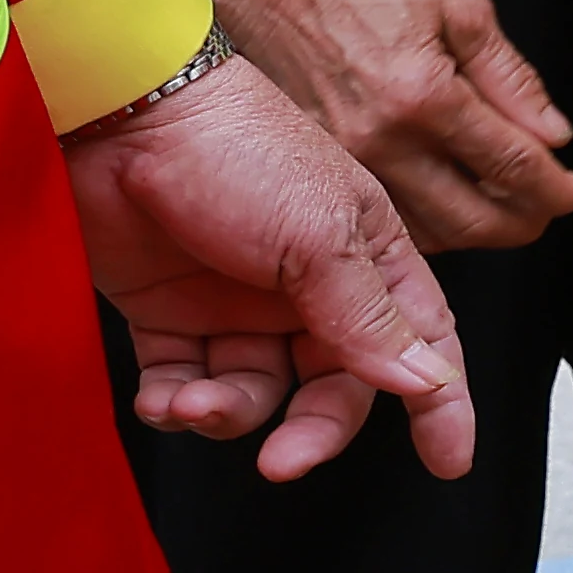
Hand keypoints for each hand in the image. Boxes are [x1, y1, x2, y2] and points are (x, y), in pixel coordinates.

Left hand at [60, 55, 476, 481]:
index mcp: (366, 257)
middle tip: (285, 459)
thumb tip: (426, 382)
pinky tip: (163, 399)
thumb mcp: (321, 236)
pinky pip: (183, 383)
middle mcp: (308, 286)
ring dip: (229, 414)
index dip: (441, 403)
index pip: (422, 343)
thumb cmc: (237, 146)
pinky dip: (175, 403)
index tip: (449, 459)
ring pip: (254, 393)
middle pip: (333, 386)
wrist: (123, 112)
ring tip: (194, 403)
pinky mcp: (169, 310)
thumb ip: (370, 317)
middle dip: (311, 428)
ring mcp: (236, 301)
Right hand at [207, 0, 572, 253]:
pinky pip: (379, 216)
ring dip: (476, 231)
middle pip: (473, 219)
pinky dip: (423, 224)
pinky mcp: (312, 163)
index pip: (512, 167)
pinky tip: (443, 201)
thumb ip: (511, 78)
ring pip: (426, 233)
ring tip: (502, 204)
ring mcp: (338, 158)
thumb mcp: (456, 7)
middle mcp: (377, 138)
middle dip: (525, 221)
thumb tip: (552, 133)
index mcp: (422, 94)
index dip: (556, 188)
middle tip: (547, 204)